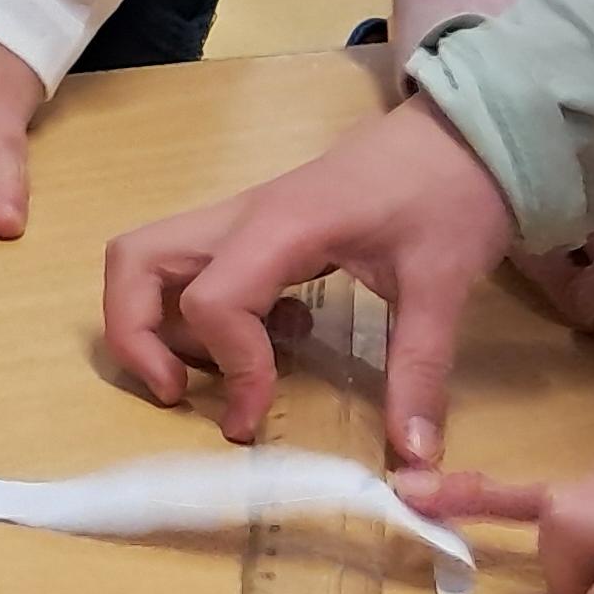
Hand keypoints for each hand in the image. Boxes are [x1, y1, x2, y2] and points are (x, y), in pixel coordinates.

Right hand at [100, 95, 515, 463]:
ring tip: (211, 374)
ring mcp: (239, 221)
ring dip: (152, 323)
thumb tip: (414, 458)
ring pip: (147, 260)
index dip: (229, 368)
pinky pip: (187, 269)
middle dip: (133, 335)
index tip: (258, 417)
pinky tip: (270, 338)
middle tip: (175, 392)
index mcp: (280, 228)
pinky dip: (196, 314)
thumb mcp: (442, 285)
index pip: (211, 301)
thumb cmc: (448, 196)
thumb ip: (420, 369)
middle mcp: (239, 220)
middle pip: (134, 262)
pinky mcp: (252, 230)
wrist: (459, 135)